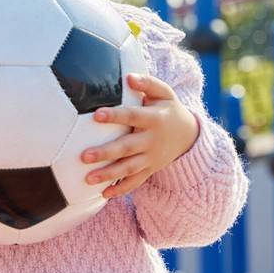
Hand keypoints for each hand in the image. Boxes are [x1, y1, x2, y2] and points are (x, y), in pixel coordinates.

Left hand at [81, 72, 199, 198]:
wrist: (189, 135)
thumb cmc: (169, 109)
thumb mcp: (164, 93)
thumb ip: (148, 83)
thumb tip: (129, 77)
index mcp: (154, 119)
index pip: (133, 116)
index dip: (116, 116)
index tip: (96, 115)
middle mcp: (151, 140)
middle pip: (127, 148)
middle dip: (106, 153)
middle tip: (84, 156)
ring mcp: (151, 158)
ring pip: (128, 169)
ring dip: (108, 175)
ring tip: (88, 179)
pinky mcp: (150, 169)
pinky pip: (135, 182)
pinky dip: (121, 190)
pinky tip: (103, 195)